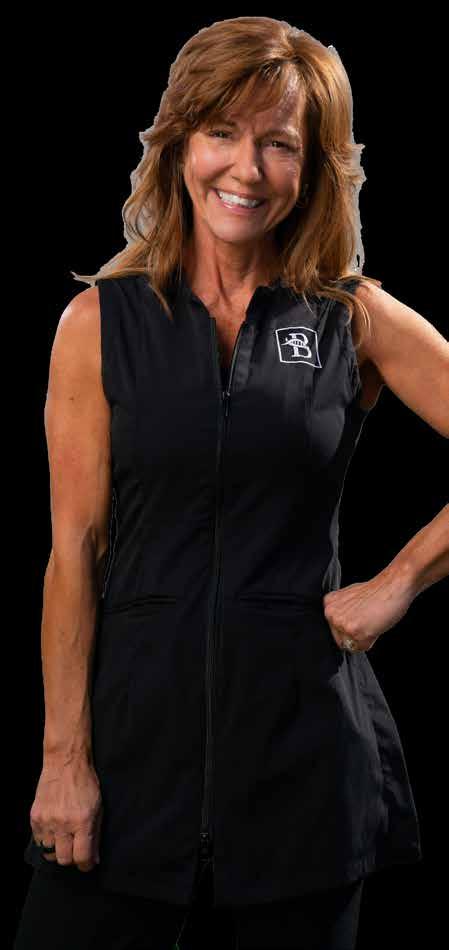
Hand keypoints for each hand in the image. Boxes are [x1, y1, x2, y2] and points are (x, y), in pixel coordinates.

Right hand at [30, 752, 102, 871]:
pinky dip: (46, 840)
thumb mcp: (98, 808)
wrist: (65, 762)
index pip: (81, 857)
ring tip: (63, 839)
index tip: (87, 863)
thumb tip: (94, 859)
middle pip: (64, 860)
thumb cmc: (86, 783)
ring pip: (49, 853)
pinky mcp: (35, 817)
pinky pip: (39, 840)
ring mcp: (47, 820)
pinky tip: (54, 830)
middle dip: (71, 859)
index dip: (85, 865)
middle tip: (75, 850)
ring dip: (57, 850)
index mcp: (82, 821)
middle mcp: (63, 823)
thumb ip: (96, 835)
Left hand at [323, 568, 414, 653]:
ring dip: (363, 638)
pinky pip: (361, 647)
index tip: (361, 617)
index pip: (335, 629)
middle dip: (355, 634)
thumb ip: (342, 612)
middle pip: (341, 640)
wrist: (392, 586)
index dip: (351, 626)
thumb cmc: (377, 591)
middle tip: (368, 618)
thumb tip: (342, 627)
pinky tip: (375, 625)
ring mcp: (342, 623)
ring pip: (350, 645)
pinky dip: (371, 641)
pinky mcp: (354, 631)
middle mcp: (331, 613)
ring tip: (371, 621)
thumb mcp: (350, 597)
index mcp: (329, 604)